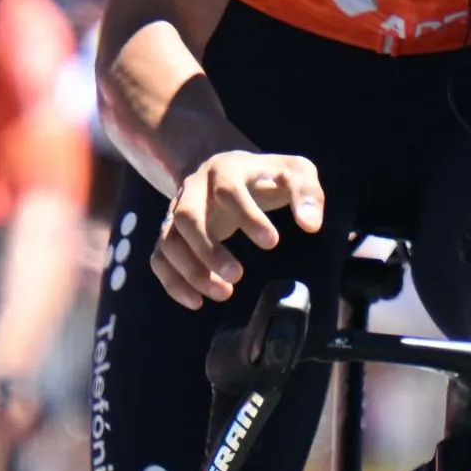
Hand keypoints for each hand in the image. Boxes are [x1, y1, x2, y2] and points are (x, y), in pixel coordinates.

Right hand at [155, 150, 322, 307]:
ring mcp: (176, 211)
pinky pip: (159, 258)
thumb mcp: (295, 173)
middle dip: (209, 250)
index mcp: (225, 169)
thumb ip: (307, 194)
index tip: (272, 243)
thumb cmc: (267, 177)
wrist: (228, 170)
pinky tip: (196, 301)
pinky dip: (172, 282)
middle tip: (238, 276)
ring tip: (224, 293)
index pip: (228, 191)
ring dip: (192, 271)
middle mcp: (194, 189)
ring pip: (169, 241)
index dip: (248, 217)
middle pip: (187, 217)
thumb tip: (311, 225)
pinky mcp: (170, 233)